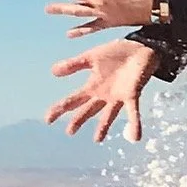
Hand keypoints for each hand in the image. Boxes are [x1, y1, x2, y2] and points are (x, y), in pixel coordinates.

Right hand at [46, 38, 160, 142]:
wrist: (139, 47)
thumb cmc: (116, 54)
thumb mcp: (91, 57)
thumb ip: (73, 65)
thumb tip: (53, 71)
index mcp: (93, 86)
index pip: (73, 100)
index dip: (60, 109)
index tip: (47, 119)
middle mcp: (104, 95)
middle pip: (88, 110)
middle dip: (79, 120)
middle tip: (69, 132)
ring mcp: (118, 97)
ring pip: (109, 115)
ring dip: (104, 127)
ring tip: (97, 140)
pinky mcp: (133, 94)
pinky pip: (133, 112)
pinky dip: (134, 124)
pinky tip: (135, 138)